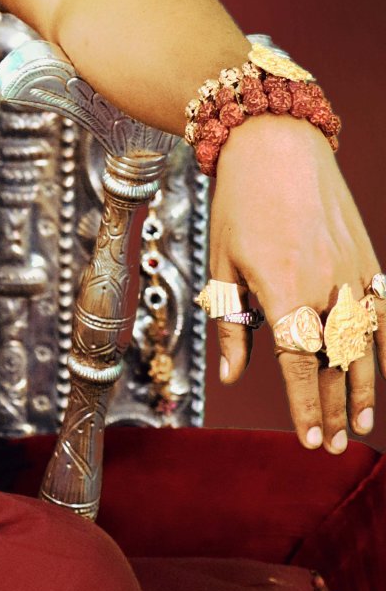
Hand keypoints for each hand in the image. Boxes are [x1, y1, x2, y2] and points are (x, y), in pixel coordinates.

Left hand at [209, 114, 383, 450]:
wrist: (276, 144)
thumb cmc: (238, 202)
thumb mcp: (220, 262)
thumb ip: (231, 323)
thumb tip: (231, 377)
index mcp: (282, 287)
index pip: (298, 363)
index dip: (303, 405)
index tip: (310, 439)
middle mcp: (324, 284)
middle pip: (333, 363)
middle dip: (331, 408)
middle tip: (332, 446)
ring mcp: (352, 272)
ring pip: (364, 344)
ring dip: (362, 387)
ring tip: (358, 425)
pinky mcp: (368, 259)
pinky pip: (383, 312)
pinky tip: (384, 371)